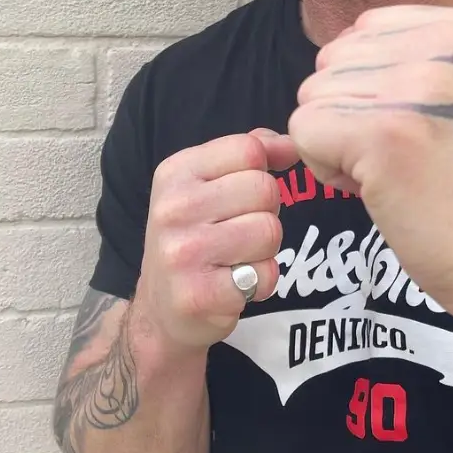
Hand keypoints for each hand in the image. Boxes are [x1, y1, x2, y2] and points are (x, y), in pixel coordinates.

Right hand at [133, 129, 297, 349]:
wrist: (161, 308)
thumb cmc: (194, 237)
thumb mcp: (207, 184)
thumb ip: (249, 153)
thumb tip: (290, 144)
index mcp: (175, 173)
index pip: (249, 150)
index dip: (262, 172)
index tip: (244, 196)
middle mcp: (173, 208)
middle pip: (265, 190)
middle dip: (266, 213)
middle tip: (239, 233)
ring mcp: (182, 253)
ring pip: (269, 231)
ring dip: (265, 250)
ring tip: (237, 258)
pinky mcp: (198, 295)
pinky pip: (265, 276)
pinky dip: (261, 283)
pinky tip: (235, 285)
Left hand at [288, 6, 452, 322]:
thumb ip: (415, 56)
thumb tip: (335, 50)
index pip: (365, 28)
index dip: (370, 83)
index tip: (416, 128)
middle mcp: (448, 46)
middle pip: (333, 59)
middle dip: (349, 111)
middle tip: (404, 159)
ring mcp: (417, 88)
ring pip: (313, 95)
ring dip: (337, 142)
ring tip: (395, 175)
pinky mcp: (384, 135)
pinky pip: (304, 130)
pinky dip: (326, 169)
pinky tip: (378, 190)